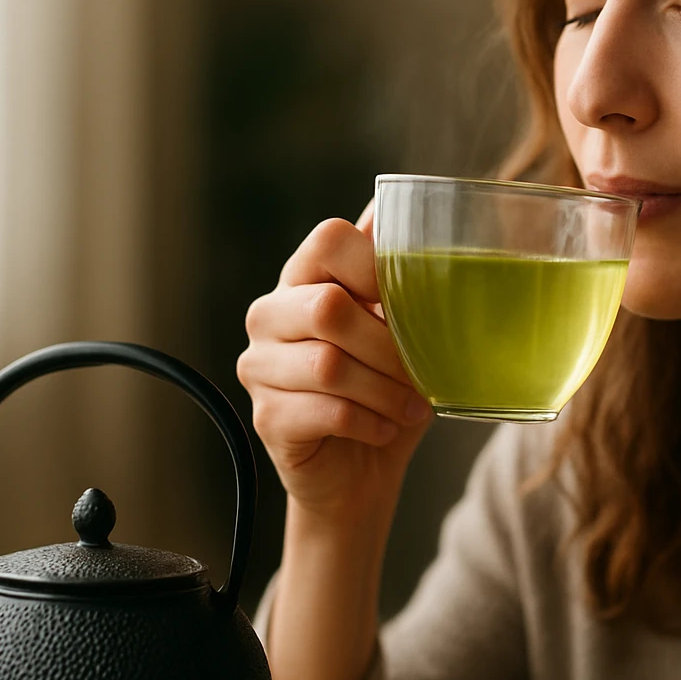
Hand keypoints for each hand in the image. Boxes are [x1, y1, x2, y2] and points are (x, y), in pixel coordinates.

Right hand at [237, 199, 431, 522]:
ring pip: (330, 365)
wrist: (360, 473)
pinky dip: (370, 421)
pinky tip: (386, 427)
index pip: (328, 239)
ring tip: (413, 407)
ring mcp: (259, 366)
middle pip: (328, 306)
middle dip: (389, 344)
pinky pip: (326, 410)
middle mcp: (270, 315)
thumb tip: (411, 206)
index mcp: (303, 279)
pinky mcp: (266, 417)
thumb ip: (397, 275)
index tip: (409, 304)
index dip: (375, 266)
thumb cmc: (385, 390)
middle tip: (421, 372)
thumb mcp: (402, 330)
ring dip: (386, 390)